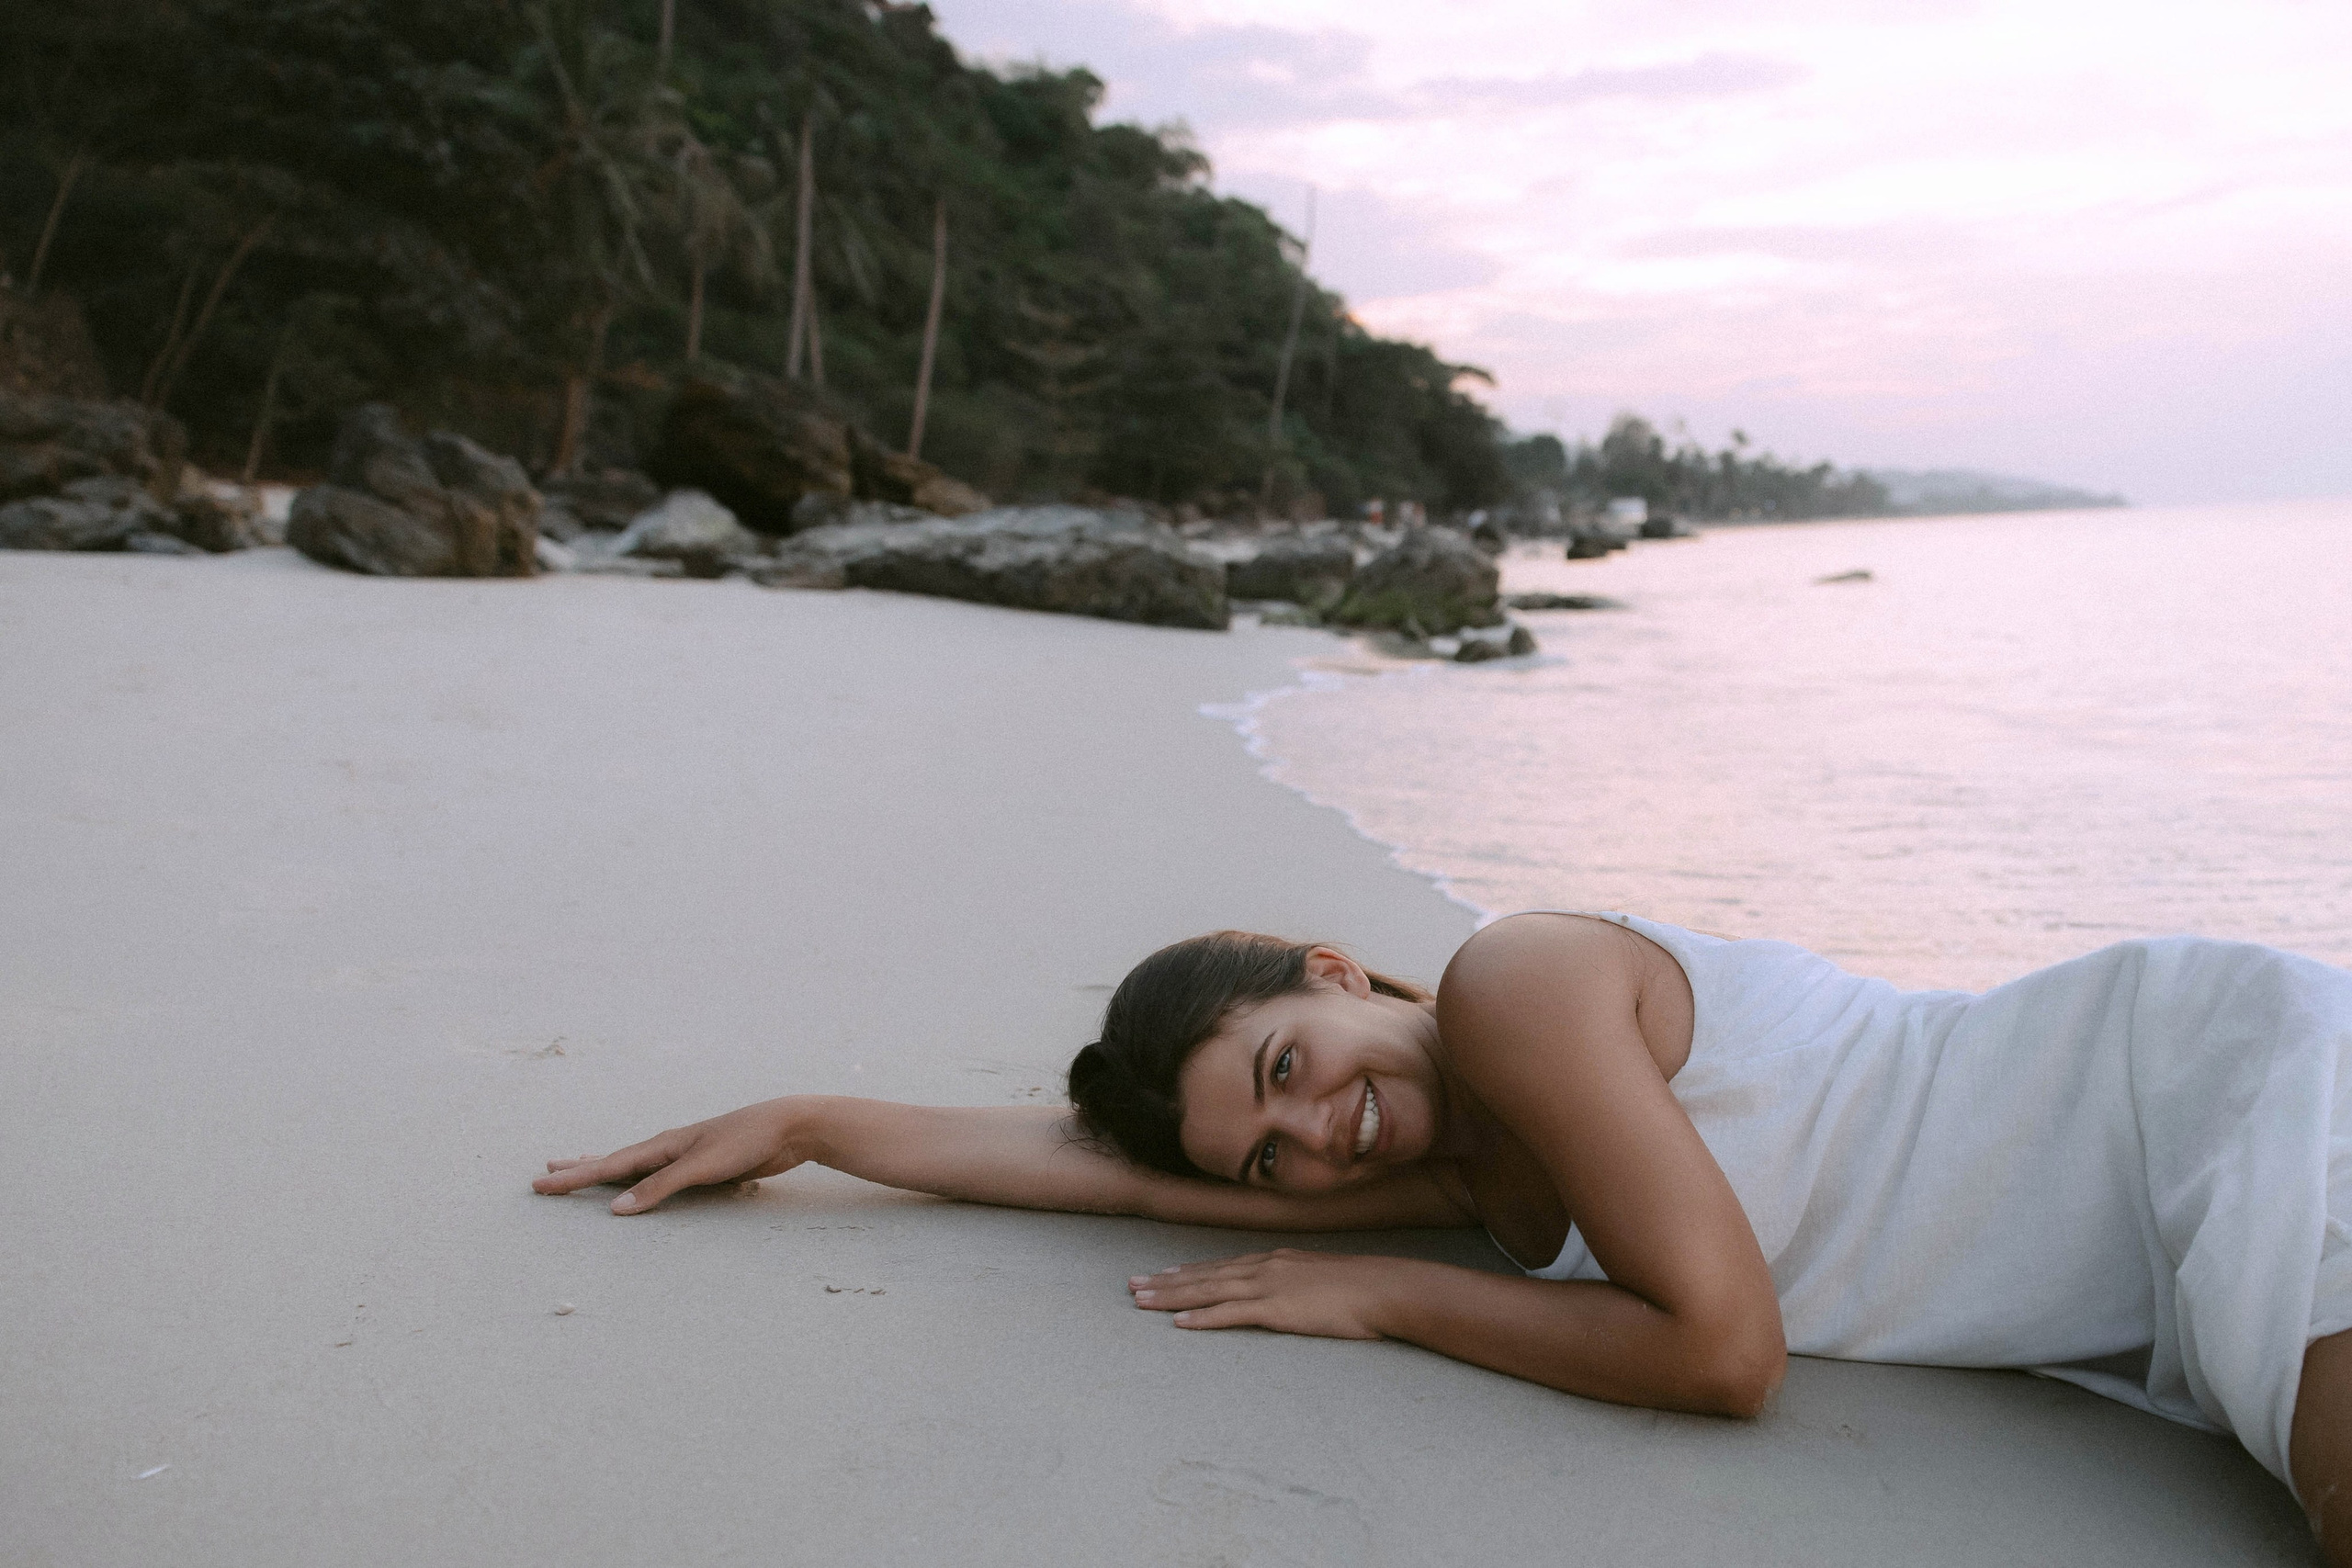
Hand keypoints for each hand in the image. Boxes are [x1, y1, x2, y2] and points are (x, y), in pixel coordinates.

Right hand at [532, 1097, 805, 1213]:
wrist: (788, 1127)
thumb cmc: (746, 1140)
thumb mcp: (701, 1166)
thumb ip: (660, 1187)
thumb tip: (615, 1209)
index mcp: (661, 1145)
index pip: (607, 1165)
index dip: (573, 1178)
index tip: (540, 1184)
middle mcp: (666, 1148)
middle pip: (613, 1162)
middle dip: (578, 1171)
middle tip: (545, 1175)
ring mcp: (683, 1156)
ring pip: (632, 1166)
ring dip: (604, 1170)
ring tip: (578, 1168)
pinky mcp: (701, 1166)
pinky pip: (656, 1175)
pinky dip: (636, 1179)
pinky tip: (636, 1183)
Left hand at [1127, 1248, 1410, 1339]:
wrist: (1384, 1289)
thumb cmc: (1361, 1288)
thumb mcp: (1321, 1278)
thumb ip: (1297, 1283)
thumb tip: (1287, 1293)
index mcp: (1274, 1260)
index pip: (1221, 1266)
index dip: (1187, 1272)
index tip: (1160, 1274)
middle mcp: (1264, 1267)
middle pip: (1205, 1275)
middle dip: (1166, 1281)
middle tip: (1132, 1285)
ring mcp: (1269, 1286)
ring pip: (1208, 1290)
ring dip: (1171, 1297)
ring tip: (1141, 1301)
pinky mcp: (1276, 1309)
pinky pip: (1231, 1314)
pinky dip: (1202, 1318)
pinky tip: (1179, 1324)